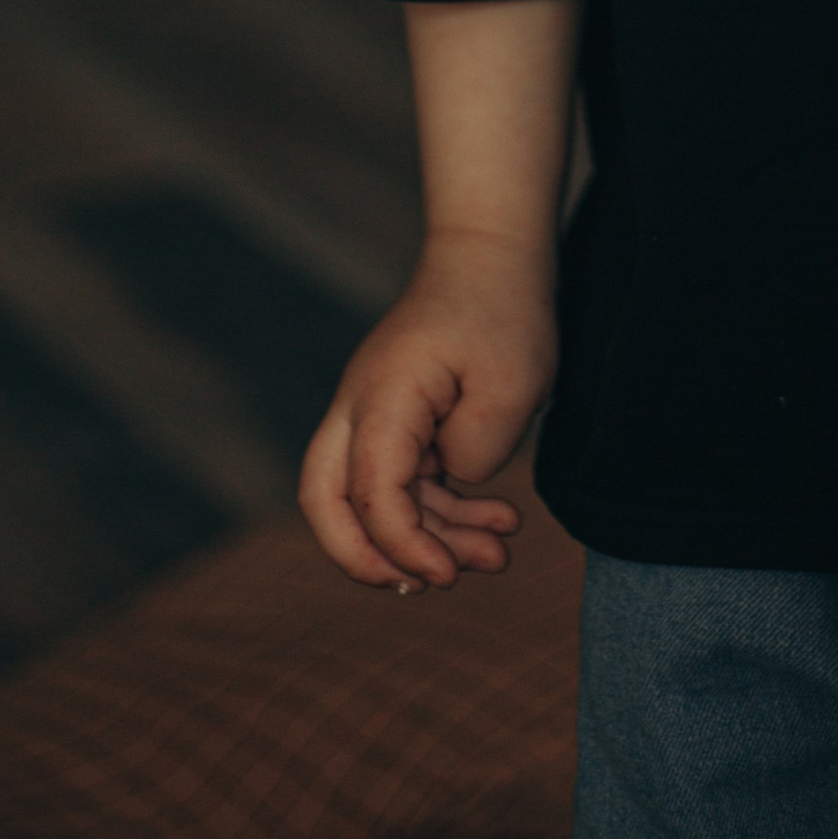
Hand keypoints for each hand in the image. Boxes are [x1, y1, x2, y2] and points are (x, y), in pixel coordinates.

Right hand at [299, 231, 556, 590]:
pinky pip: (402, 481)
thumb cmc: (502, 310)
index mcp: (383, 396)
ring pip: (372, 499)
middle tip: (426, 585)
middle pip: (325, 501)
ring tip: (499, 553)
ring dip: (429, 537)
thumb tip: (448, 488)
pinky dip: (442, 510)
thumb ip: (475, 454)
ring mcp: (373, 412)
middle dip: (366, 559)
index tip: (450, 574)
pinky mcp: (397, 419)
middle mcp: (360, 406)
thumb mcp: (512, 387)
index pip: (370, 494)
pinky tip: (499, 519)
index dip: (404, 548)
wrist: (494, 252)